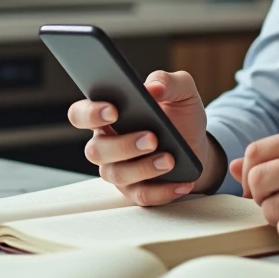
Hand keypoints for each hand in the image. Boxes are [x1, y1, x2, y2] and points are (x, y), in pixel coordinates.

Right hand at [66, 70, 224, 205]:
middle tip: (152, 137)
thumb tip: (153, 88)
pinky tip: (181, 182)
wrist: (198, 145)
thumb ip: (167, 81)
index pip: (80, 114)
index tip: (113, 110)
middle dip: (123, 145)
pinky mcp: (136, 191)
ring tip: (170, 158)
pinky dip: (163, 191)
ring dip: (144, 167)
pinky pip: (142, 196)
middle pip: (96, 150)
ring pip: (117, 174)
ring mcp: (119, 170)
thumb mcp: (182, 91)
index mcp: (107, 116)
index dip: (90, 114)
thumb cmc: (181, 115)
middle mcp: (106, 145)